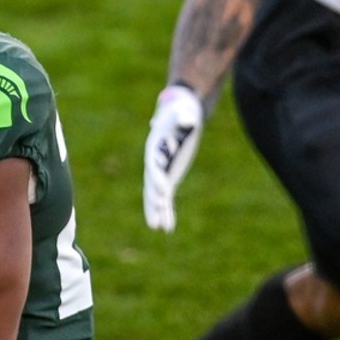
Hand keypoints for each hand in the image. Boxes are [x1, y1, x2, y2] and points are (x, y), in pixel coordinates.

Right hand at [143, 84, 203, 231]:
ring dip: (157, 212)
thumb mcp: (183, 111)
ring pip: (156, 196)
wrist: (179, 114)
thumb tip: (187, 120)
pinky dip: (167, 212)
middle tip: (156, 216)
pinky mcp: (169, 178)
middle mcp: (154, 162)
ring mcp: (161, 172)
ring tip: (158, 228)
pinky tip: (168, 228)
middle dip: (154, 200)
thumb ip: (183, 117)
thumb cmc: (180, 111)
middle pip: (151, 185)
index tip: (164, 191)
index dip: (158, 179)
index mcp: (155, 147)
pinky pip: (167, 198)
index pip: (154, 166)